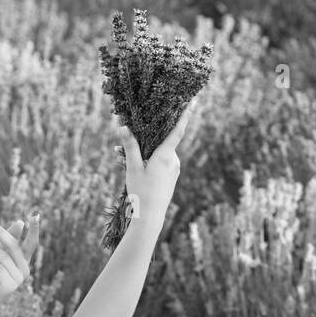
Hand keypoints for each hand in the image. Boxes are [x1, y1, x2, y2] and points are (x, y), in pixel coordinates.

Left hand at [0, 214, 40, 310]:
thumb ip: (6, 241)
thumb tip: (20, 223)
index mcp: (23, 260)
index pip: (31, 243)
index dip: (34, 230)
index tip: (36, 215)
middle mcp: (25, 269)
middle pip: (14, 245)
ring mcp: (18, 279)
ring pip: (1, 256)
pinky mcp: (9, 286)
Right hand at [119, 95, 195, 222]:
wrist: (151, 216)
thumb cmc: (141, 192)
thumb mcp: (132, 168)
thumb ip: (129, 147)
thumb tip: (123, 127)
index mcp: (165, 156)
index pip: (178, 130)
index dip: (185, 114)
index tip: (193, 100)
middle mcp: (173, 160)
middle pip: (162, 141)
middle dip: (147, 138)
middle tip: (130, 137)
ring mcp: (174, 169)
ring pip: (159, 153)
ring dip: (145, 153)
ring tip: (122, 158)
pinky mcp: (172, 176)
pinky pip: (161, 163)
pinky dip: (149, 161)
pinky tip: (135, 168)